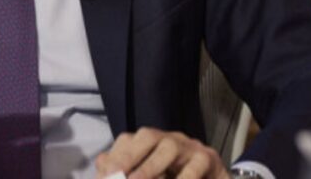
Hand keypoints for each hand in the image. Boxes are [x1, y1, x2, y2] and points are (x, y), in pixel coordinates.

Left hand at [95, 128, 227, 178]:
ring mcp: (190, 147)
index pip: (129, 140)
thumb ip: (125, 170)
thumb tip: (101, 162)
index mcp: (153, 144)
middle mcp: (170, 140)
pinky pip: (196, 166)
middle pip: (148, 136)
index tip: (105, 175)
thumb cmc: (178, 177)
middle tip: (117, 177)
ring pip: (170, 147)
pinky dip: (184, 177)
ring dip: (151, 167)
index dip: (116, 157)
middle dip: (129, 156)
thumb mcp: (151, 174)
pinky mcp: (209, 158)